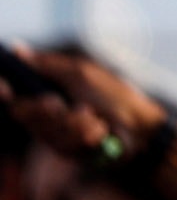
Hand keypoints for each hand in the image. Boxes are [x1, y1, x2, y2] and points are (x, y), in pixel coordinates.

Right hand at [0, 47, 163, 162]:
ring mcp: (54, 133)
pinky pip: (60, 144)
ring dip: (74, 121)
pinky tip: (99, 130)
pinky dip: (83, 134)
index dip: (6, 92)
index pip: (15, 96)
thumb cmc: (114, 95)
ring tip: (94, 117)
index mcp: (49, 91)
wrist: (139, 127)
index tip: (6, 91)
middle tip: (62, 104)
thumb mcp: (81, 74)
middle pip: (23, 113)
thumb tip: (16, 47)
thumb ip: (48, 65)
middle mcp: (47, 114)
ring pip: (44, 130)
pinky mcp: (65, 151)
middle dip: (47, 109)